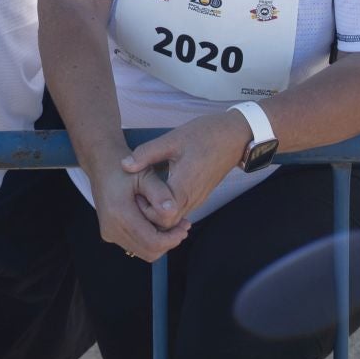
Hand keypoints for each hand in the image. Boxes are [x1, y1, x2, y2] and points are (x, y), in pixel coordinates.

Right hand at [88, 165, 188, 262]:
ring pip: (143, 251)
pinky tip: (157, 223)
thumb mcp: (146, 174)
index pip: (152, 242)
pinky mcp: (109, 233)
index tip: (185, 226)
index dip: (172, 239)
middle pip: (149, 252)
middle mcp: (111, 228)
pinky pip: (135, 245)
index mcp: (119, 214)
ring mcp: (108, 233)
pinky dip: (149, 239)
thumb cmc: (125, 167)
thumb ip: (160, 193)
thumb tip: (172, 211)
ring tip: (173, 225)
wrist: (101, 165)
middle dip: (169, 242)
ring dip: (160, 242)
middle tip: (183, 226)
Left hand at [121, 110, 250, 230]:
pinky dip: (166, 206)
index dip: (145, 210)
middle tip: (135, 193)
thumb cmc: (205, 135)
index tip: (134, 193)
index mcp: (184, 188)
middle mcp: (192, 199)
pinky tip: (156, 190)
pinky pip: (180, 209)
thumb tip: (124, 165)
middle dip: (148, 214)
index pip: (162, 217)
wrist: (235, 136)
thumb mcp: (172, 139)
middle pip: (167, 223)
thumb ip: (147, 153)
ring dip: (157, 210)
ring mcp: (197, 199)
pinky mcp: (198, 195)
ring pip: (173, 218)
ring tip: (143, 191)